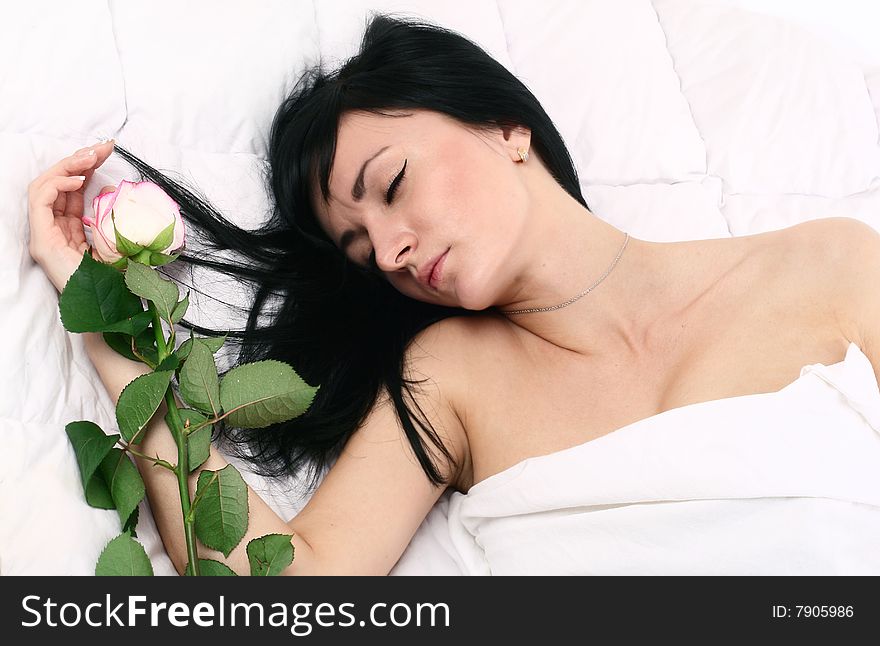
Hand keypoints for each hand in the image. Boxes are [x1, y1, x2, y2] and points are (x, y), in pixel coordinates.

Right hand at [27, 140, 116, 292]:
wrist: (111, 312)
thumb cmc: (118, 283)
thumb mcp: (120, 241)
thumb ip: (114, 218)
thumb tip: (115, 190)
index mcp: (70, 230)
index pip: (72, 191)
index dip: (87, 167)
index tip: (108, 152)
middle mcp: (53, 230)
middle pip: (58, 184)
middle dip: (79, 159)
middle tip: (103, 146)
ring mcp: (45, 236)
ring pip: (45, 186)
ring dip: (68, 165)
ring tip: (92, 156)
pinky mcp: (42, 242)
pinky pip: (40, 200)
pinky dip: (58, 183)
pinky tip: (80, 178)